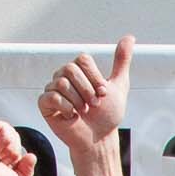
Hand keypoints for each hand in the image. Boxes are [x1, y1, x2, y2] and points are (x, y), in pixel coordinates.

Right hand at [0, 120, 36, 175]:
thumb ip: (27, 169)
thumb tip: (31, 156)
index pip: (16, 147)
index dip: (17, 158)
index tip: (6, 168)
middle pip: (16, 139)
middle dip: (14, 154)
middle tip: (1, 163)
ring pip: (12, 133)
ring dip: (11, 149)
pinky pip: (4, 127)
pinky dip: (6, 140)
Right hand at [39, 36, 134, 153]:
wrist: (99, 138)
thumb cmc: (108, 114)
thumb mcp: (119, 85)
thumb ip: (121, 61)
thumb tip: (129, 37)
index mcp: (79, 70)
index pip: (82, 60)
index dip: (95, 78)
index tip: (103, 93)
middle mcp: (63, 76)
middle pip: (70, 69)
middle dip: (88, 90)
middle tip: (94, 105)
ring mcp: (52, 89)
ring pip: (62, 83)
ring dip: (79, 101)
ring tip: (83, 112)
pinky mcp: (44, 104)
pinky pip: (51, 97)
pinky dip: (66, 108)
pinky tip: (71, 116)